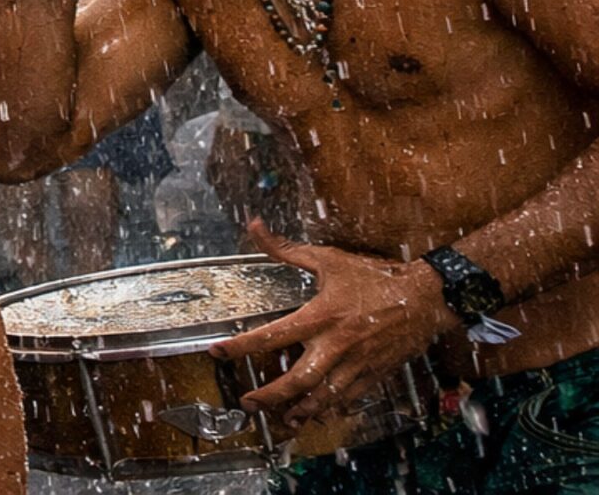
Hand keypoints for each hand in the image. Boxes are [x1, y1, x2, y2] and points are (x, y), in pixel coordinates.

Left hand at [211, 221, 457, 428]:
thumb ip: (286, 249)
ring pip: (322, 397)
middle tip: (247, 401)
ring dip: (299, 410)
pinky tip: (317, 414)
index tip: (218, 352)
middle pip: (297, 380)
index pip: (273, 335)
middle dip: (269, 395)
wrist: (426, 298)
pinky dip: (330, 408)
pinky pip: (348, 398)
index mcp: (321, 316)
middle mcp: (336, 345)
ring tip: (281, 418)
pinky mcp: (373, 374)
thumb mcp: (329, 259)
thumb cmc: (376, 278)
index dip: (242, 345)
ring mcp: (356, 363)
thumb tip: (255, 226)